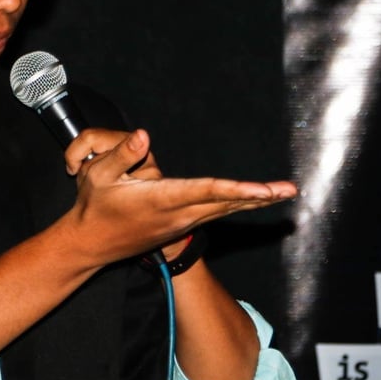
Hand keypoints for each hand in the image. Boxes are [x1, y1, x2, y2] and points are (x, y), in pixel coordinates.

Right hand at [63, 127, 296, 264]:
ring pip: (223, 210)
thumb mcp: (97, 176)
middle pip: (225, 203)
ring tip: (280, 193)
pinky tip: (250, 199)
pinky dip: (236, 205)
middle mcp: (177, 214)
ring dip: (252, 201)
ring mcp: (180, 223)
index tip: (263, 190)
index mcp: (161, 199)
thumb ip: (121, 154)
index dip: (236, 188)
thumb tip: (144, 135)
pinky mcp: (180, 225)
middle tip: (290, 190)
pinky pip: (215, 213)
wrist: (90, 244)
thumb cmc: (94, 207)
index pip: (205, 190)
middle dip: (258, 197)